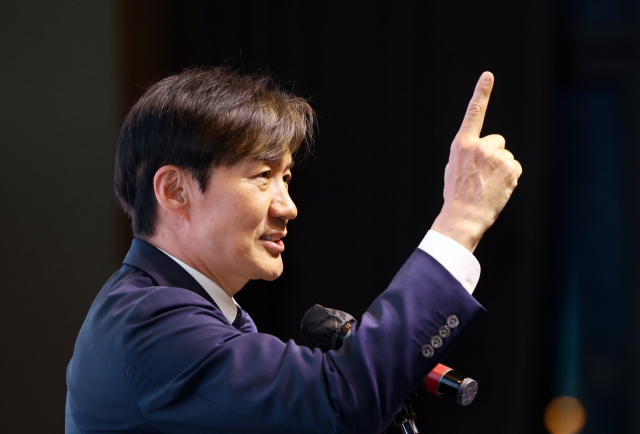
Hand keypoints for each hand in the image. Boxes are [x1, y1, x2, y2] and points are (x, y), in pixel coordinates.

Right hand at [431, 72, 521, 252]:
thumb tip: (482, 151)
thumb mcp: (453, 168)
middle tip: (482, 175)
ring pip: (506, 156)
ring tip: (488, 185)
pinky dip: (509, 177)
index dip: (481, 93)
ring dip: (501, 168)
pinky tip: (498, 188)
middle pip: (497, 141)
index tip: (488, 76)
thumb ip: (468, 153)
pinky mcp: (510, 168)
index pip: (474, 114)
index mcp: (462, 145)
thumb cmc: (456, 194)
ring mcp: (496, 157)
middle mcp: (480, 147)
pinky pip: (514, 167)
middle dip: (494, 154)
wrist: (463, 216)